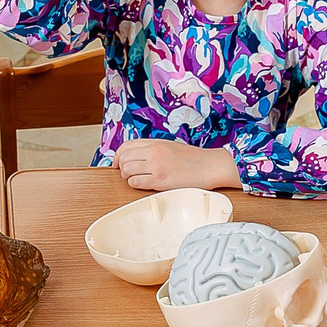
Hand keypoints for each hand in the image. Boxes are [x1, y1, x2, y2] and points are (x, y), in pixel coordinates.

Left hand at [113, 137, 240, 191]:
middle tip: (127, 173)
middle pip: (123, 158)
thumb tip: (136, 155)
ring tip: (136, 179)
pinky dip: (134, 184)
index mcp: (155, 142)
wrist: (209, 166)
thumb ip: (153, 149)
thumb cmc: (192, 158)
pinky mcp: (159, 180)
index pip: (126, 146)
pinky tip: (143, 184)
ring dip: (127, 177)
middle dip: (121, 167)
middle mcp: (153, 152)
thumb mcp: (170, 146)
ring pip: (126, 170)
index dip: (118, 156)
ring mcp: (156, 166)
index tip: (117, 163)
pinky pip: (135, 182)